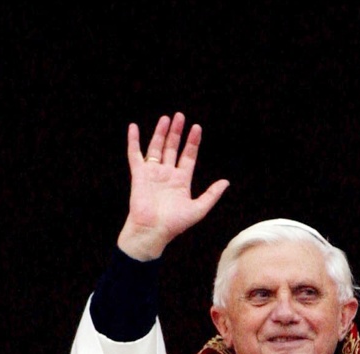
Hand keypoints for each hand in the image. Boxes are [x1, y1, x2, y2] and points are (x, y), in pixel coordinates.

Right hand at [117, 113, 229, 260]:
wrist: (152, 231)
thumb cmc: (174, 224)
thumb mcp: (198, 209)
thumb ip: (211, 195)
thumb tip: (226, 182)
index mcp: (181, 181)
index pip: (188, 156)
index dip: (192, 142)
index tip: (197, 128)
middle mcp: (167, 174)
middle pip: (173, 148)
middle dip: (177, 132)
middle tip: (180, 116)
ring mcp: (152, 173)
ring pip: (156, 147)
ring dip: (161, 133)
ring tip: (166, 118)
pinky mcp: (139, 174)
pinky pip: (135, 154)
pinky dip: (133, 141)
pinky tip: (133, 127)